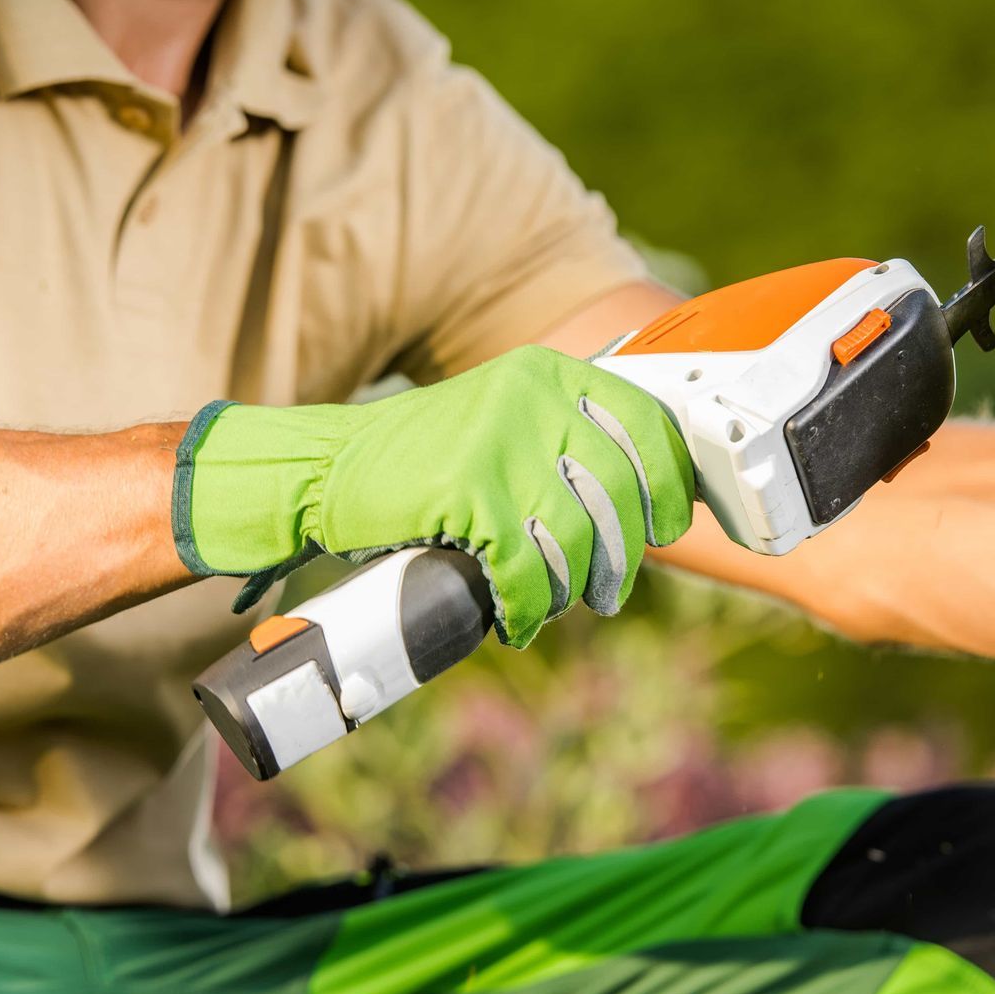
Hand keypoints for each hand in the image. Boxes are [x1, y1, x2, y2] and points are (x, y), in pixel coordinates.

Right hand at [174, 345, 693, 646]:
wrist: (324, 470)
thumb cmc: (422, 460)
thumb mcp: (506, 421)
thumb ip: (568, 443)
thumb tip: (642, 505)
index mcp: (549, 373)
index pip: (645, 423)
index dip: (669, 483)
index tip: (670, 525)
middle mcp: (531, 396)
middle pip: (617, 490)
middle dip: (620, 555)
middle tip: (609, 592)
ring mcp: (499, 441)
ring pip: (576, 535)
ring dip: (570, 587)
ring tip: (553, 605)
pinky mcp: (467, 491)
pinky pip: (525, 567)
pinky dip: (527, 606)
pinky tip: (517, 620)